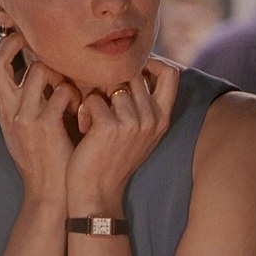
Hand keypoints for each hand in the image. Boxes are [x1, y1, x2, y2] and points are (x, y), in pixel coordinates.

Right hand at [0, 31, 81, 203]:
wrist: (49, 191)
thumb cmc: (45, 156)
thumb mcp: (26, 126)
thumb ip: (27, 98)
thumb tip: (39, 66)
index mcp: (2, 108)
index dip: (5, 43)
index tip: (25, 36)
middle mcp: (7, 109)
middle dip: (16, 43)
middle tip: (40, 41)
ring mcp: (24, 117)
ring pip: (36, 69)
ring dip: (58, 71)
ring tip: (71, 87)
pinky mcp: (44, 126)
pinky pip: (62, 91)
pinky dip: (75, 94)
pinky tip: (82, 109)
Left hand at [67, 56, 179, 214]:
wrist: (97, 193)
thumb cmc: (113, 159)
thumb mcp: (140, 132)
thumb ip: (144, 104)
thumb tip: (138, 68)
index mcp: (162, 118)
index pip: (172, 73)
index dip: (153, 62)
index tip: (133, 68)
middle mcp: (152, 118)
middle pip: (134, 74)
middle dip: (114, 81)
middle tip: (103, 103)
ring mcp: (133, 122)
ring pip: (111, 84)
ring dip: (97, 97)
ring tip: (93, 118)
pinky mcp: (110, 126)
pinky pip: (93, 99)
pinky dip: (84, 110)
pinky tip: (85, 129)